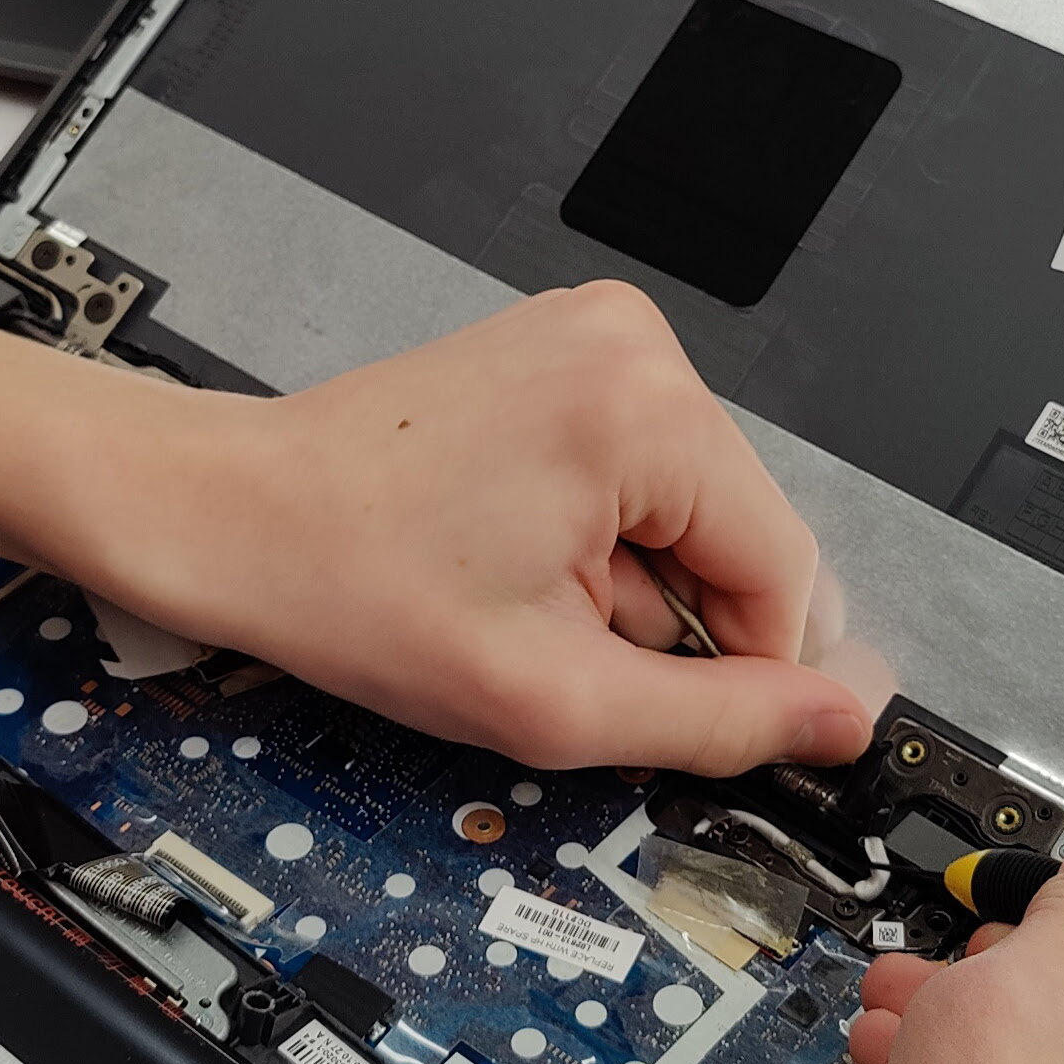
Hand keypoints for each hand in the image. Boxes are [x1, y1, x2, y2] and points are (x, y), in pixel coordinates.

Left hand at [87, 282, 874, 778]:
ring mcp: (596, 341)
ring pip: (692, 515)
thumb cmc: (345, 580)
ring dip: (630, 585)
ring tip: (522, 595)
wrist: (229, 516)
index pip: (787, 573)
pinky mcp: (564, 357)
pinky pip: (640, 476)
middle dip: (670, 620)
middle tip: (558, 645)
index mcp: (643, 407)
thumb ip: (717, 720)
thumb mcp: (550, 695)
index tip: (685, 717)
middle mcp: (633, 347)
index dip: (743, 671)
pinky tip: (516, 556)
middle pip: (743, 536)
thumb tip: (834, 723)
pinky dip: (598, 540)